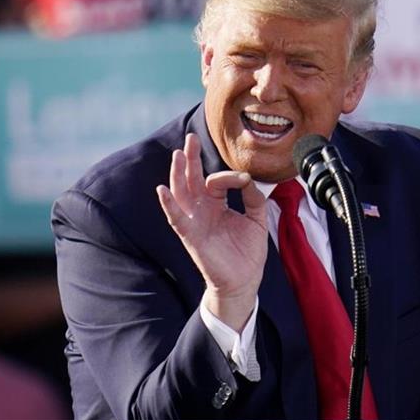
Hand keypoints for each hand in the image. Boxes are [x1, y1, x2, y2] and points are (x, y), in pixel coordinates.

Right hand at [156, 133, 267, 331]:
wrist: (245, 281)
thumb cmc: (248, 251)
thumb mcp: (256, 218)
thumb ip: (253, 196)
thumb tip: (246, 177)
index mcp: (216, 204)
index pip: (215, 181)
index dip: (229, 175)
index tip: (244, 179)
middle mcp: (202, 210)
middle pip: (191, 180)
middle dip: (190, 159)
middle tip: (190, 139)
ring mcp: (195, 222)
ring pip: (181, 194)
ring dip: (177, 174)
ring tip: (177, 155)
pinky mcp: (191, 236)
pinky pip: (176, 218)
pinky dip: (169, 204)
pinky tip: (163, 189)